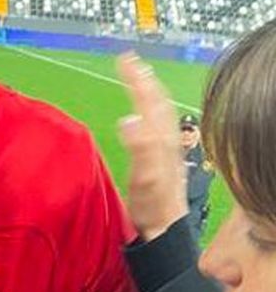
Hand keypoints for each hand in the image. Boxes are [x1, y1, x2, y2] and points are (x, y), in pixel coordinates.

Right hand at [117, 53, 188, 240]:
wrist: (163, 233)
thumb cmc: (152, 208)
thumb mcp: (145, 177)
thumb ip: (140, 148)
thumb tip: (129, 118)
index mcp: (161, 140)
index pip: (149, 101)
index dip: (136, 79)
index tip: (123, 59)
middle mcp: (167, 142)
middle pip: (158, 103)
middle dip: (144, 80)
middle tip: (130, 62)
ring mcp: (166, 153)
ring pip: (160, 115)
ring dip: (149, 95)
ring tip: (139, 82)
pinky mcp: (162, 163)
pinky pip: (157, 128)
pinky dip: (149, 115)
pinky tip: (144, 122)